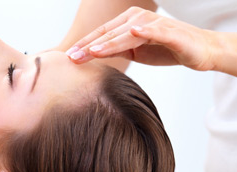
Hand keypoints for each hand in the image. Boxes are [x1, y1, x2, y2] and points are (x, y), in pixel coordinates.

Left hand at [66, 7, 216, 70]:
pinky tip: (133, 31)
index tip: (68, 57)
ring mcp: (152, 24)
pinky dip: (145, 31)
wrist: (198, 50)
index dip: (84, 46)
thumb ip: (115, 51)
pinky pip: (154, 31)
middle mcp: (137, 19)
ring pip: (125, 34)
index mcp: (127, 23)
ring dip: (108, 43)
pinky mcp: (169, 31)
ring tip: (92, 52)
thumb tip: (91, 56)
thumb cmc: (164, 50)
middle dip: (89, 47)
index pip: (101, 35)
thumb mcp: (134, 52)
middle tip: (72, 57)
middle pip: (108, 35)